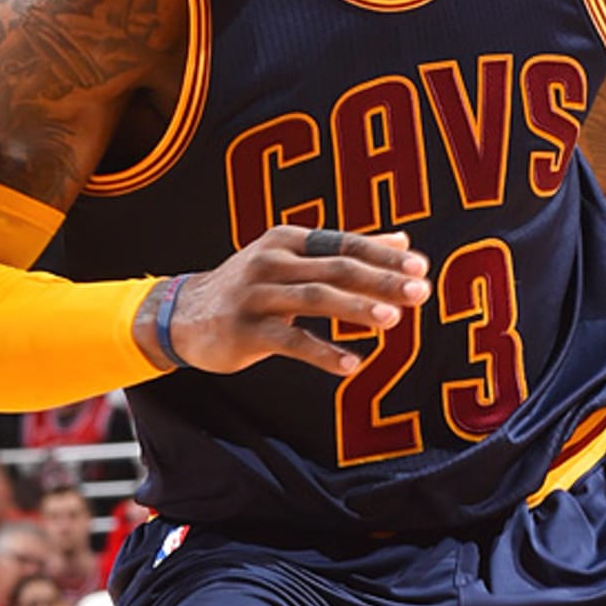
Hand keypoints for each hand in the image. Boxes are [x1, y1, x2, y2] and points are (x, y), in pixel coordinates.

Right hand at [145, 226, 429, 375]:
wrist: (184, 314)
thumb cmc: (252, 285)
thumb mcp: (293, 260)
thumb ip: (345, 252)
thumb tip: (404, 242)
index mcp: (287, 240)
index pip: (343, 242)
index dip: (382, 255)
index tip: (421, 267)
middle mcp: (271, 261)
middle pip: (334, 268)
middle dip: (379, 280)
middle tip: (419, 292)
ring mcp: (255, 295)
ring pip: (313, 298)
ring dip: (355, 308)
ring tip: (392, 321)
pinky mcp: (244, 330)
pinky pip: (289, 341)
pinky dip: (322, 353)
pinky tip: (351, 365)